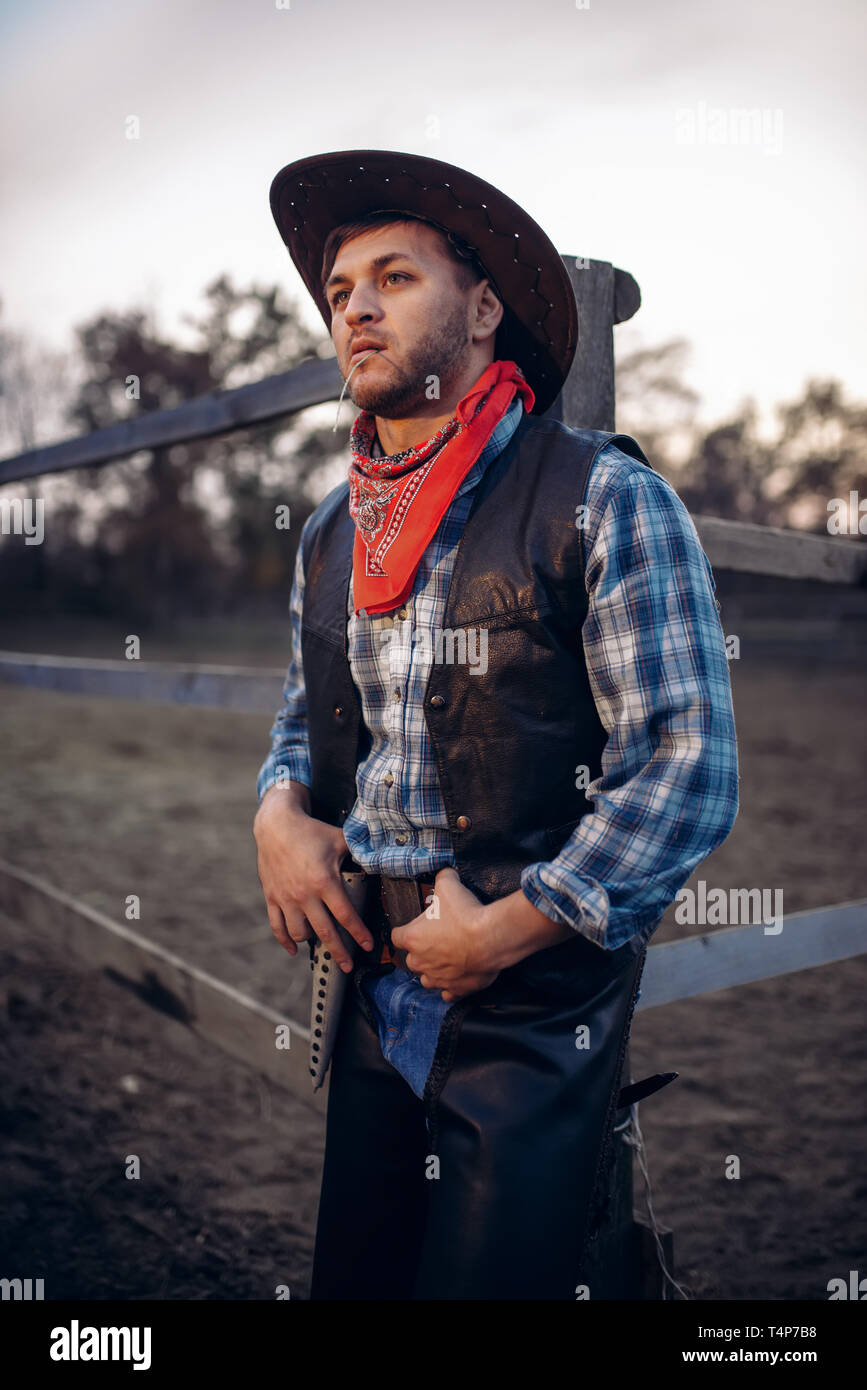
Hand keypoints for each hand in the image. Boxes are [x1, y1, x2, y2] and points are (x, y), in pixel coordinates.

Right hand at [253, 786, 374, 971]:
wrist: (275, 825)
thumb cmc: (312, 831)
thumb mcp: (340, 840)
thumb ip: (361, 851)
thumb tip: (384, 857)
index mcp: (324, 881)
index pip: (345, 915)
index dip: (359, 933)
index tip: (369, 946)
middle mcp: (305, 894)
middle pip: (324, 932)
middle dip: (339, 952)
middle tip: (349, 966)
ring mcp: (286, 898)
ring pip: (299, 932)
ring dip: (312, 942)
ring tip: (322, 945)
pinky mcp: (272, 897)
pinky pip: (277, 926)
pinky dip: (285, 940)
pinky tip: (294, 949)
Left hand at [389, 866, 500, 1000]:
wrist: (491, 938)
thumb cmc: (466, 914)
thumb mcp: (449, 885)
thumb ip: (442, 878)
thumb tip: (444, 873)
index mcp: (412, 938)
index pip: (396, 936)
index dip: (405, 931)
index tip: (415, 927)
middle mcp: (421, 961)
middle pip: (411, 959)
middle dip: (421, 951)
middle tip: (437, 939)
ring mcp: (438, 978)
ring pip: (426, 979)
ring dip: (433, 970)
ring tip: (447, 959)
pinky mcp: (456, 989)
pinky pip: (448, 994)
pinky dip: (451, 987)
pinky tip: (458, 977)